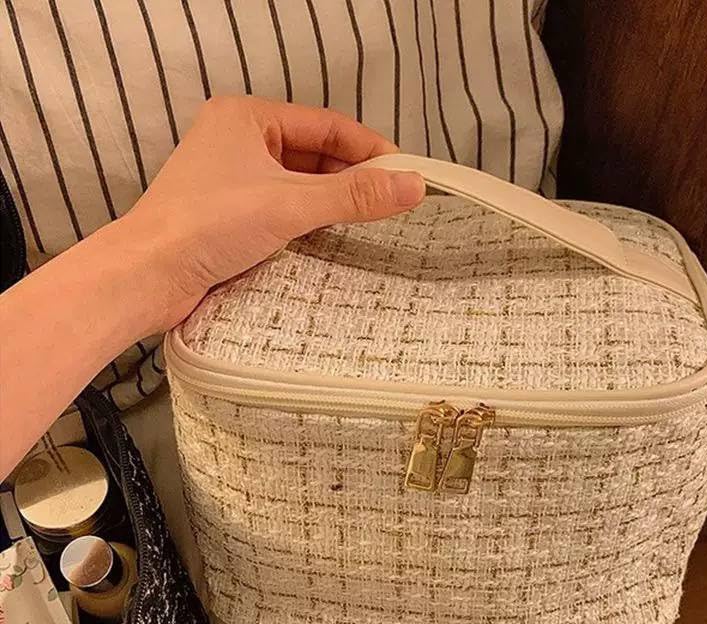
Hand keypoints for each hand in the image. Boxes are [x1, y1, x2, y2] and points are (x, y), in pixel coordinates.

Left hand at [120, 96, 425, 329]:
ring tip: (368, 220)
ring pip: (299, 183)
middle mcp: (238, 142)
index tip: (406, 173)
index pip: (326, 125)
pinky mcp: (229, 215)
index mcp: (247, 118)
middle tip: (392, 202)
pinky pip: (282, 208)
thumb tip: (413, 185)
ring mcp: (232, 180)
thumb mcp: (290, 203)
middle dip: (352, 177)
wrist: (147, 276)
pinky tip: (330, 235)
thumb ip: (353, 195)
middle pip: (314, 154)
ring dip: (331, 200)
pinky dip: (308, 219)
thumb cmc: (206, 225)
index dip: (369, 148)